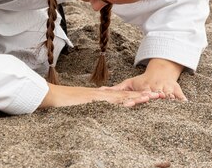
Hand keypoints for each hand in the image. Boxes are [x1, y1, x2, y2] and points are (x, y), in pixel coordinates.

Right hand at [38, 83, 161, 108]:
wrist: (52, 96)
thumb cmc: (64, 104)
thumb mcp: (82, 108)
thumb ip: (93, 109)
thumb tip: (99, 116)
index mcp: (101, 98)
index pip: (123, 97)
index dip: (137, 96)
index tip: (151, 98)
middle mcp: (102, 96)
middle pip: (127, 95)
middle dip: (143, 95)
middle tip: (160, 95)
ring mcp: (98, 97)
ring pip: (122, 97)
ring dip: (137, 97)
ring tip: (152, 97)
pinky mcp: (93, 100)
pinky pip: (110, 102)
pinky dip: (121, 102)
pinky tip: (132, 103)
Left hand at [109, 58, 187, 101]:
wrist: (161, 72)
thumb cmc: (142, 81)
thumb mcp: (129, 83)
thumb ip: (116, 88)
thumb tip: (100, 91)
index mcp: (145, 87)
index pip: (142, 92)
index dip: (142, 95)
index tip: (140, 97)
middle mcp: (156, 88)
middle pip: (155, 93)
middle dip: (155, 96)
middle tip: (155, 98)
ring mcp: (166, 89)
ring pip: (168, 94)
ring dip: (169, 98)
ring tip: (170, 100)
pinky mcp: (176, 91)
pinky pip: (180, 96)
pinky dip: (182, 99)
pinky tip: (186, 104)